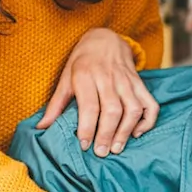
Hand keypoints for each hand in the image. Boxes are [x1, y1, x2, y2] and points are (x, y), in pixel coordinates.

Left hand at [37, 28, 158, 156]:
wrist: (104, 38)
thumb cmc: (82, 62)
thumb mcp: (65, 78)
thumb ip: (55, 104)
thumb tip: (41, 127)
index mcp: (85, 75)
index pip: (89, 106)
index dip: (88, 128)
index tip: (84, 145)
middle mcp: (108, 77)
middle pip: (112, 110)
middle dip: (107, 134)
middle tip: (101, 152)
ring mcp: (126, 80)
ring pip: (132, 108)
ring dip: (126, 131)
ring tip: (117, 148)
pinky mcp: (140, 83)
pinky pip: (150, 103)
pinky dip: (147, 121)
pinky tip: (137, 133)